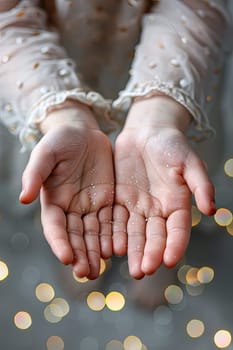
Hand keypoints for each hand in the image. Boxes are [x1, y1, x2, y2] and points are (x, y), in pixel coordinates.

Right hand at [19, 103, 113, 278]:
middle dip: (80, 255)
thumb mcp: (46, 153)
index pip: (55, 227)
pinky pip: (111, 222)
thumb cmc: (60, 140)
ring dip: (96, 252)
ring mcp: (90, 206)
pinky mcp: (107, 201)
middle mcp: (71, 208)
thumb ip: (35, 174)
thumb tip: (23, 198)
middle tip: (86, 274)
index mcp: (53, 201)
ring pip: (93, 234)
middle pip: (75, 237)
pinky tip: (118, 250)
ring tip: (100, 269)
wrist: (83, 132)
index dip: (60, 243)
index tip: (67, 258)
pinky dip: (113, 237)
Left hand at [113, 97, 214, 278]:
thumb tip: (211, 209)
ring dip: (132, 250)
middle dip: (149, 254)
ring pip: (134, 233)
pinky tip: (110, 247)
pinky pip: (115, 219)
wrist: (146, 131)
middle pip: (153, 236)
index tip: (169, 260)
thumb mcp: (189, 161)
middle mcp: (157, 210)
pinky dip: (114, 234)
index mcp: (176, 203)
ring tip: (129, 267)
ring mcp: (137, 206)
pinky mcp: (119, 199)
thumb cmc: (172, 144)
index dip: (175, 245)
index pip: (177, 229)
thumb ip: (200, 184)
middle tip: (143, 271)